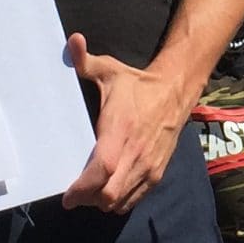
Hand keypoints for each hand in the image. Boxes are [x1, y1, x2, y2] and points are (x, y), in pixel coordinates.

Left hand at [61, 34, 188, 213]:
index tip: (67, 196)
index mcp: (120, 130)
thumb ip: (86, 61)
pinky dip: (118, 201)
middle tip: (74, 195)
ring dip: (101, 201)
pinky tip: (109, 190)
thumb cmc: (137, 84)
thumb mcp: (110, 70)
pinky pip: (133, 198)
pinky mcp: (157, 173)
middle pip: (108, 194)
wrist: (176, 92)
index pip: (102, 168)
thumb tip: (72, 41)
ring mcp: (148, 166)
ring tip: (89, 193)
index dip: (82, 187)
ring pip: (120, 200)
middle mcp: (136, 152)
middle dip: (87, 199)